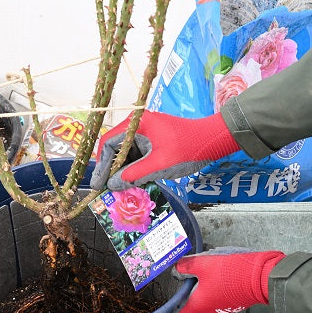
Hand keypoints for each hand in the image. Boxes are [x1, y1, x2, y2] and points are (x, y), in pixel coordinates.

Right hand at [90, 110, 239, 190]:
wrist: (214, 140)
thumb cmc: (189, 148)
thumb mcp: (159, 165)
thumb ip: (134, 175)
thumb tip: (112, 185)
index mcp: (137, 123)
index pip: (108, 143)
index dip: (101, 165)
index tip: (98, 183)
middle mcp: (137, 124)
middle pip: (114, 148)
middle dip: (109, 169)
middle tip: (103, 188)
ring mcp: (145, 131)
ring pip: (124, 152)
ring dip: (121, 170)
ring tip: (116, 188)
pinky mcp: (152, 138)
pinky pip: (136, 153)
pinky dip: (132, 167)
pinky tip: (130, 181)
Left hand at [157, 248, 284, 312]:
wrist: (261, 277)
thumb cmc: (230, 272)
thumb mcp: (202, 263)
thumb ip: (185, 267)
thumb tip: (176, 270)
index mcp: (197, 304)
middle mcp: (208, 310)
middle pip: (192, 300)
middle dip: (191, 288)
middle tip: (194, 271)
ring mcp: (222, 308)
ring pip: (206, 295)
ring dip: (205, 284)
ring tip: (212, 267)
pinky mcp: (232, 303)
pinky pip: (217, 294)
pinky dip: (216, 284)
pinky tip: (222, 271)